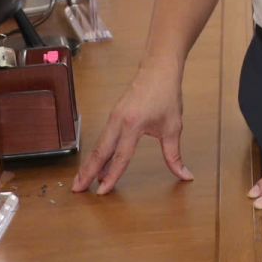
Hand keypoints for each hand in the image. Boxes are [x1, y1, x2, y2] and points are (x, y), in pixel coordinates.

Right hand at [73, 59, 190, 193]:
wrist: (158, 69)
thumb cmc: (166, 95)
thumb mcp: (173, 127)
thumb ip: (174, 155)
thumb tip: (185, 175)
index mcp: (133, 124)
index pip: (120, 156)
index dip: (111, 176)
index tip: (102, 192)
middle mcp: (118, 121)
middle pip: (100, 152)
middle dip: (87, 172)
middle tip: (76, 189)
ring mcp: (113, 117)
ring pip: (99, 145)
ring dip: (91, 164)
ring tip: (82, 181)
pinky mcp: (113, 116)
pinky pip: (104, 138)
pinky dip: (99, 153)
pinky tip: (99, 166)